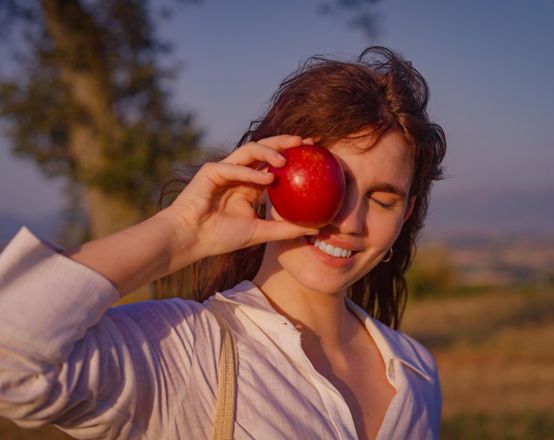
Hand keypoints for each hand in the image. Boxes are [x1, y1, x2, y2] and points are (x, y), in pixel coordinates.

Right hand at [163, 135, 318, 261]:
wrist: (191, 240)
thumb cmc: (222, 237)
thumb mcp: (261, 233)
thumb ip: (286, 229)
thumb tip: (318, 229)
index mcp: (250, 184)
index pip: (274, 163)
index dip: (293, 154)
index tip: (315, 152)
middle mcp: (239, 173)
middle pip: (265, 149)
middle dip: (286, 142)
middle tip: (307, 143)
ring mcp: (224, 170)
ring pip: (249, 150)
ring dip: (268, 151)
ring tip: (286, 159)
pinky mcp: (210, 171)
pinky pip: (233, 167)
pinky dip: (250, 173)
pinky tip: (267, 178)